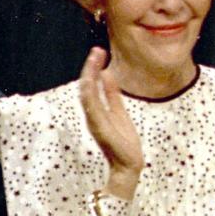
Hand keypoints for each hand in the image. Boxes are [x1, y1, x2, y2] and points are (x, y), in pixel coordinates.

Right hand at [79, 47, 143, 199]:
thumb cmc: (124, 141)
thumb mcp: (119, 112)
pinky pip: (92, 107)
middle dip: (90, 68)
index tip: (99, 52)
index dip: (94, 68)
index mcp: (96, 110)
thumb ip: (112, 95)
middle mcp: (92, 114)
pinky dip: (91, 92)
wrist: (128, 165)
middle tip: (96, 50)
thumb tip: (107, 74)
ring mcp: (94, 120)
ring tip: (94, 58)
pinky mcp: (99, 127)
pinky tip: (93, 78)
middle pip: (86, 86)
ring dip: (90, 75)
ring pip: (87, 94)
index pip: (91, 85)